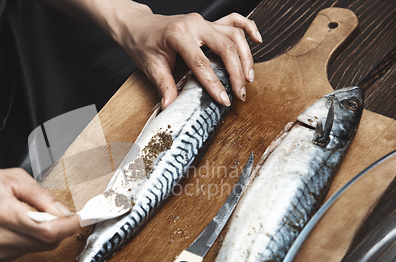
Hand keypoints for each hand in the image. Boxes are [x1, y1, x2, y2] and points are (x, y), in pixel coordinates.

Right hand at [0, 169, 78, 261]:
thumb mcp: (12, 178)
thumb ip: (41, 196)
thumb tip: (65, 211)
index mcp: (5, 214)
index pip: (49, 232)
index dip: (69, 226)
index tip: (80, 218)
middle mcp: (2, 239)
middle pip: (49, 243)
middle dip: (61, 227)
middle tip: (58, 211)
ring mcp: (0, 252)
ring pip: (41, 247)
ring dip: (48, 232)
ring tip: (33, 213)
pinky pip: (29, 249)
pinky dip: (35, 237)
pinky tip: (22, 222)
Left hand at [110, 5, 262, 107]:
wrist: (138, 26)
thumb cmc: (143, 44)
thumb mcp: (150, 67)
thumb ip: (164, 86)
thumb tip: (171, 107)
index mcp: (178, 35)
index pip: (201, 63)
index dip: (214, 84)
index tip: (224, 100)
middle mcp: (194, 24)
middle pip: (224, 47)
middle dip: (236, 72)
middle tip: (241, 93)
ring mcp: (203, 21)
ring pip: (233, 35)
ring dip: (245, 57)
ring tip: (248, 78)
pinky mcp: (208, 22)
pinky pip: (233, 21)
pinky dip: (248, 28)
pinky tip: (258, 40)